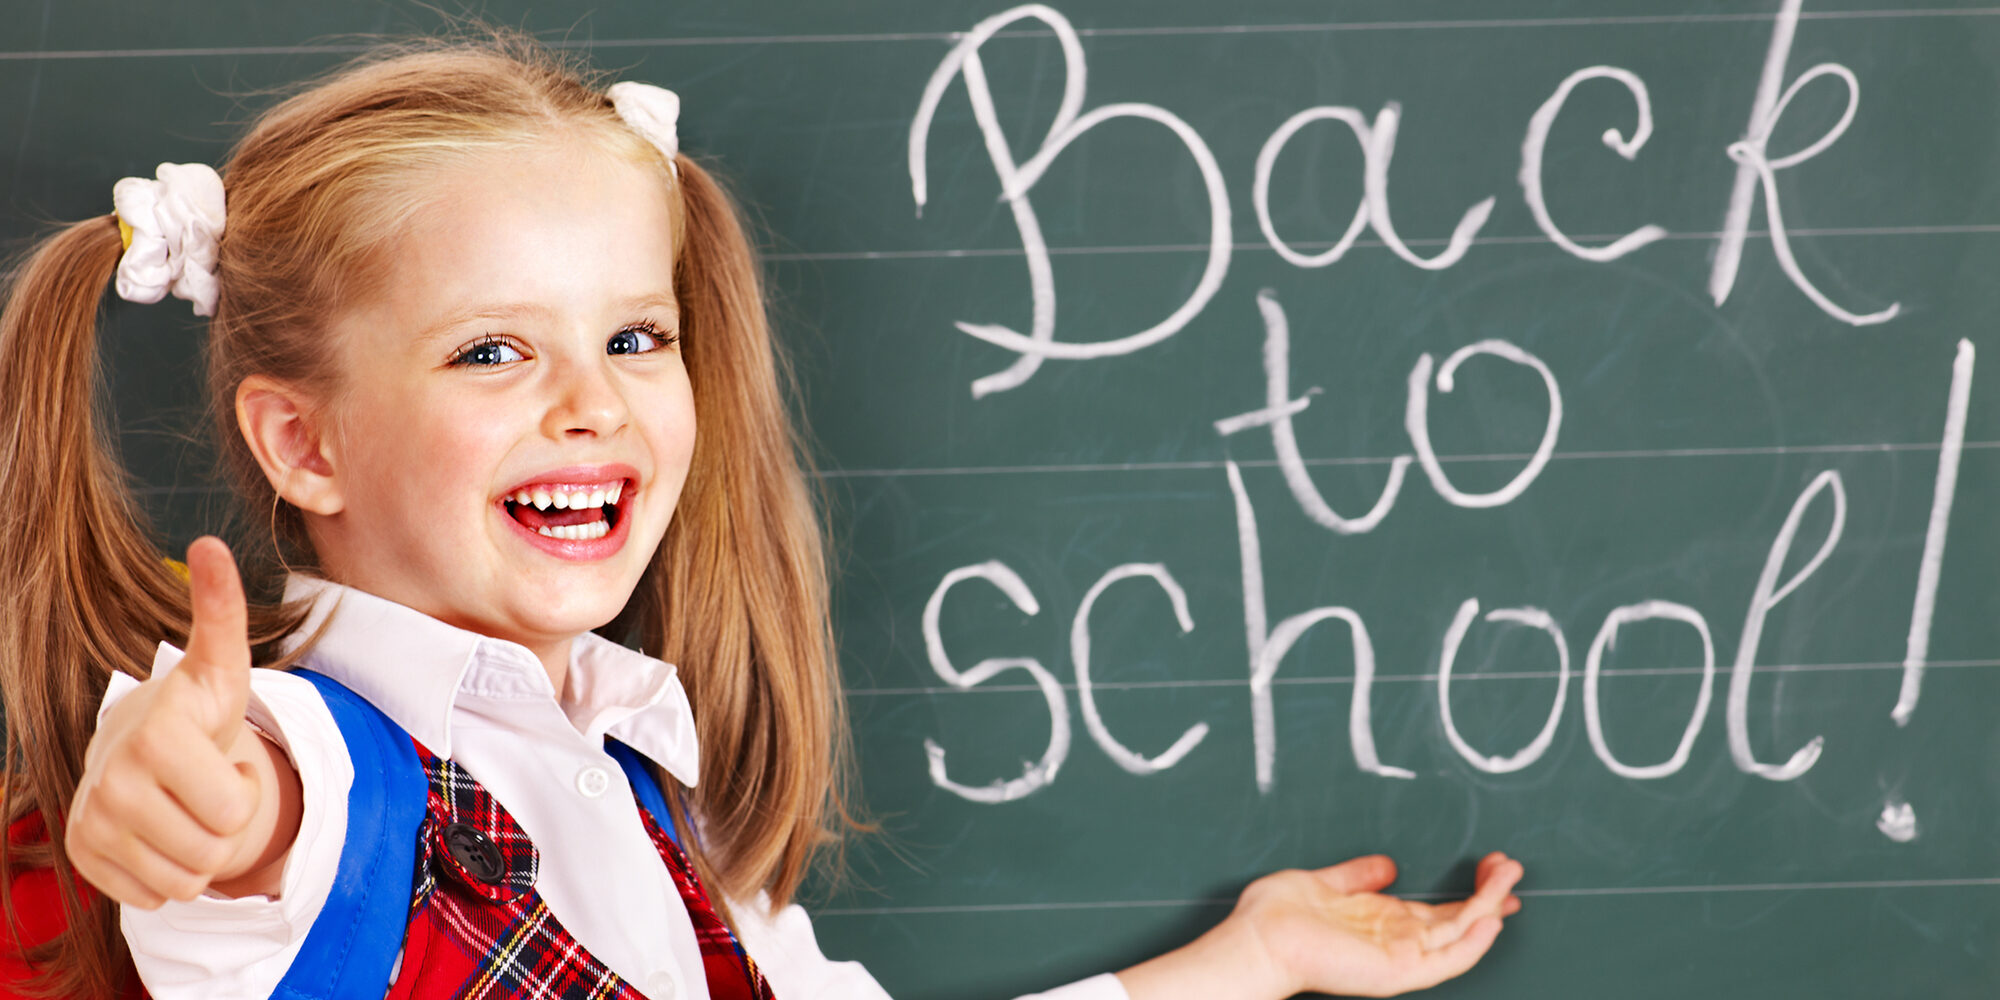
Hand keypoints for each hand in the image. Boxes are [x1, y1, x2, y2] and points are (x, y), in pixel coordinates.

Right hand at [66, 537, 274, 908]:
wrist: (138, 747)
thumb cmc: (195, 710)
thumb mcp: (221, 666)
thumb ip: (221, 610)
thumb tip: (210, 542)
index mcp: (154, 734)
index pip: (233, 807)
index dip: (244, 787)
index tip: (222, 753)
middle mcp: (109, 780)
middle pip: (215, 850)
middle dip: (226, 823)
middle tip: (208, 783)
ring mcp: (90, 823)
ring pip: (187, 879)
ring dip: (200, 851)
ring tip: (185, 805)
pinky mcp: (82, 859)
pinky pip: (155, 896)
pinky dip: (167, 872)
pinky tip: (158, 830)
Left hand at [1231, 852, 1522, 997]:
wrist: (1257, 939)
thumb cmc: (1277, 916)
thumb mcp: (1325, 883)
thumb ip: (1357, 875)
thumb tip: (1388, 864)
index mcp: (1383, 921)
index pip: (1440, 909)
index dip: (1471, 890)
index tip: (1493, 866)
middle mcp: (1397, 941)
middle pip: (1459, 919)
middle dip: (1490, 893)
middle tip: (1512, 864)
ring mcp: (1401, 957)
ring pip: (1460, 934)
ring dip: (1489, 906)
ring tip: (1511, 878)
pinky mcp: (1398, 970)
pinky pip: (1447, 959)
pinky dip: (1472, 942)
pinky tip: (1490, 918)